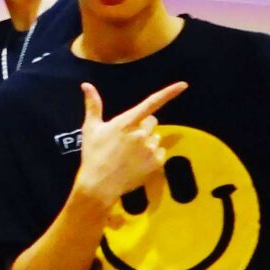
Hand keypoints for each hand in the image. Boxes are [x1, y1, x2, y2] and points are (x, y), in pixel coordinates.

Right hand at [73, 81, 188, 207]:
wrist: (100, 185)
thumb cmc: (93, 155)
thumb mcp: (90, 128)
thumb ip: (93, 105)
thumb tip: (86, 84)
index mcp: (126, 122)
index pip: (151, 103)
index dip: (169, 93)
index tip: (183, 85)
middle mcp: (141, 133)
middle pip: (152, 121)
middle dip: (143, 126)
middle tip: (127, 138)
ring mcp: (149, 149)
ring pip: (155, 137)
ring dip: (147, 141)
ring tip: (130, 153)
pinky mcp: (156, 163)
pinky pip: (160, 152)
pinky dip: (152, 155)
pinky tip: (137, 162)